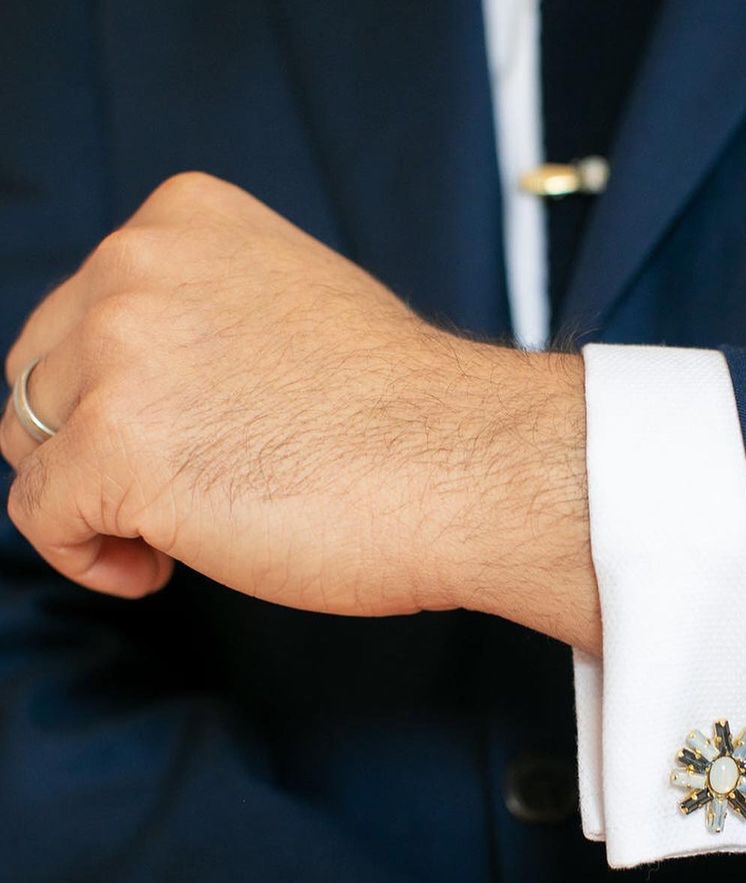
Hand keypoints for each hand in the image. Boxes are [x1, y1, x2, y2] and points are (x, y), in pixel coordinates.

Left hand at [1, 173, 598, 648]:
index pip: (83, 311)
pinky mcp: (117, 449)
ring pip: (30, 444)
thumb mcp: (291, 308)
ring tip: (175, 531)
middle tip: (179, 492)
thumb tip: (150, 390)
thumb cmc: (407, 415)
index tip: (185, 441)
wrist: (469, 466)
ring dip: (91, 498)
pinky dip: (85, 556)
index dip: (118, 395)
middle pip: (41, 376)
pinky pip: (40, 518)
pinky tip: (156, 568)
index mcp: (181, 220)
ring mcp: (120, 356)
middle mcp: (133, 268)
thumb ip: (206, 322)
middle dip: (92, 445)